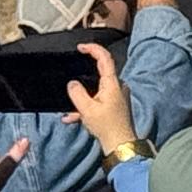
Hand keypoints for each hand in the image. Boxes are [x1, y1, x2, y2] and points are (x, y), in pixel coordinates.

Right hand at [67, 39, 139, 162]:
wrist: (121, 144)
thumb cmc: (107, 126)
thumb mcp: (87, 109)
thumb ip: (77, 94)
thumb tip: (72, 83)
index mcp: (113, 84)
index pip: (105, 59)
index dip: (93, 49)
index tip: (81, 47)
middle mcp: (118, 87)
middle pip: (100, 73)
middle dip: (83, 76)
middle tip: (71, 73)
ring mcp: (117, 96)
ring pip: (96, 90)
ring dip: (82, 98)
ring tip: (70, 110)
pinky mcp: (115, 105)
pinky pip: (97, 101)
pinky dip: (85, 107)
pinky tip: (71, 118)